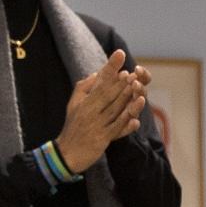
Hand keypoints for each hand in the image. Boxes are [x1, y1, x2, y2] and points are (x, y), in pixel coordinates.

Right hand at [57, 49, 145, 171]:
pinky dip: (126, 123)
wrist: (67, 153)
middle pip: (108, 94)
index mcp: (85, 101)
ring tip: (138, 88)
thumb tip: (97, 72)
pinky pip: (117, 129)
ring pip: (114, 110)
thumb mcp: (74, 104)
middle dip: (121, 82)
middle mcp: (90, 111)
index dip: (110, 67)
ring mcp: (97, 125)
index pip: (100, 81)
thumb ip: (84, 87)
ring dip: (127, 99)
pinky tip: (136, 118)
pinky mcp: (103, 138)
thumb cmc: (73, 126)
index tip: (120, 54)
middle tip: (133, 71)